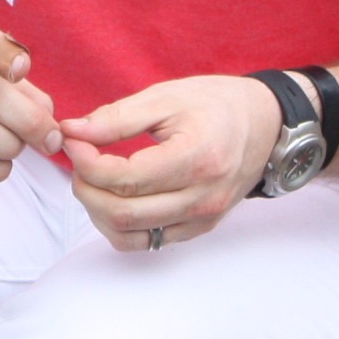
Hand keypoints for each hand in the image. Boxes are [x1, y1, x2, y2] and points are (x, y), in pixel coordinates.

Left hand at [58, 73, 282, 250]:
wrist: (265, 124)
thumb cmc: (217, 104)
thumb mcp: (166, 97)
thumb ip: (116, 117)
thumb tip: (72, 132)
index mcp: (197, 158)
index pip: (124, 178)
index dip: (86, 162)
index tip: (73, 140)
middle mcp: (202, 197)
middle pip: (121, 213)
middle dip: (85, 187)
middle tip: (79, 158)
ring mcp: (201, 218)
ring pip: (128, 235)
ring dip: (97, 210)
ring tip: (94, 178)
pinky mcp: (198, 228)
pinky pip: (146, 242)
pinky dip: (119, 225)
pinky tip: (115, 196)